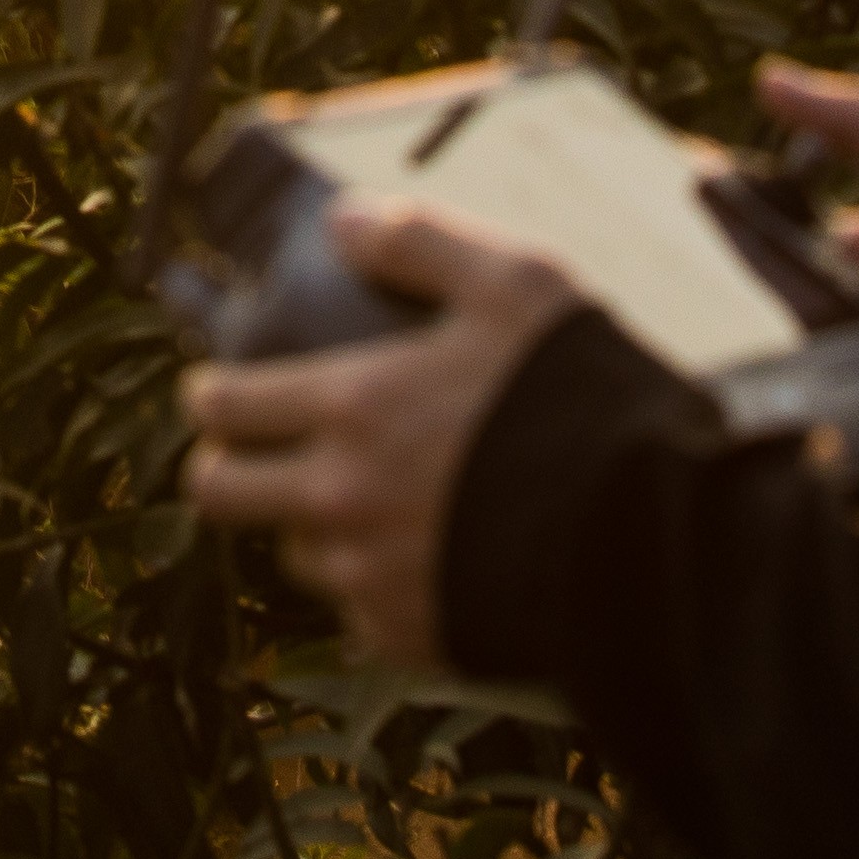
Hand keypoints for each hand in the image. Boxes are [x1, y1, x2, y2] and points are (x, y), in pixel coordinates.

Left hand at [176, 204, 575, 666]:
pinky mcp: (411, 637)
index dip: (208, 394)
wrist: (650, 537)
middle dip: (223, 465)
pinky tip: (423, 557)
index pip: (224, 405)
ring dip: (313, 527)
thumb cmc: (584, 399)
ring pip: (296, 554)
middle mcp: (341, 499)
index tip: (215, 390)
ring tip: (361, 502)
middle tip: (253, 451)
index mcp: (353, 407)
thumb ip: (422, 243)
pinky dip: (376, 587)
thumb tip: (341, 221)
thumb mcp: (516, 285)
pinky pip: (360, 615)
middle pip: (219, 492)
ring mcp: (370, 577)